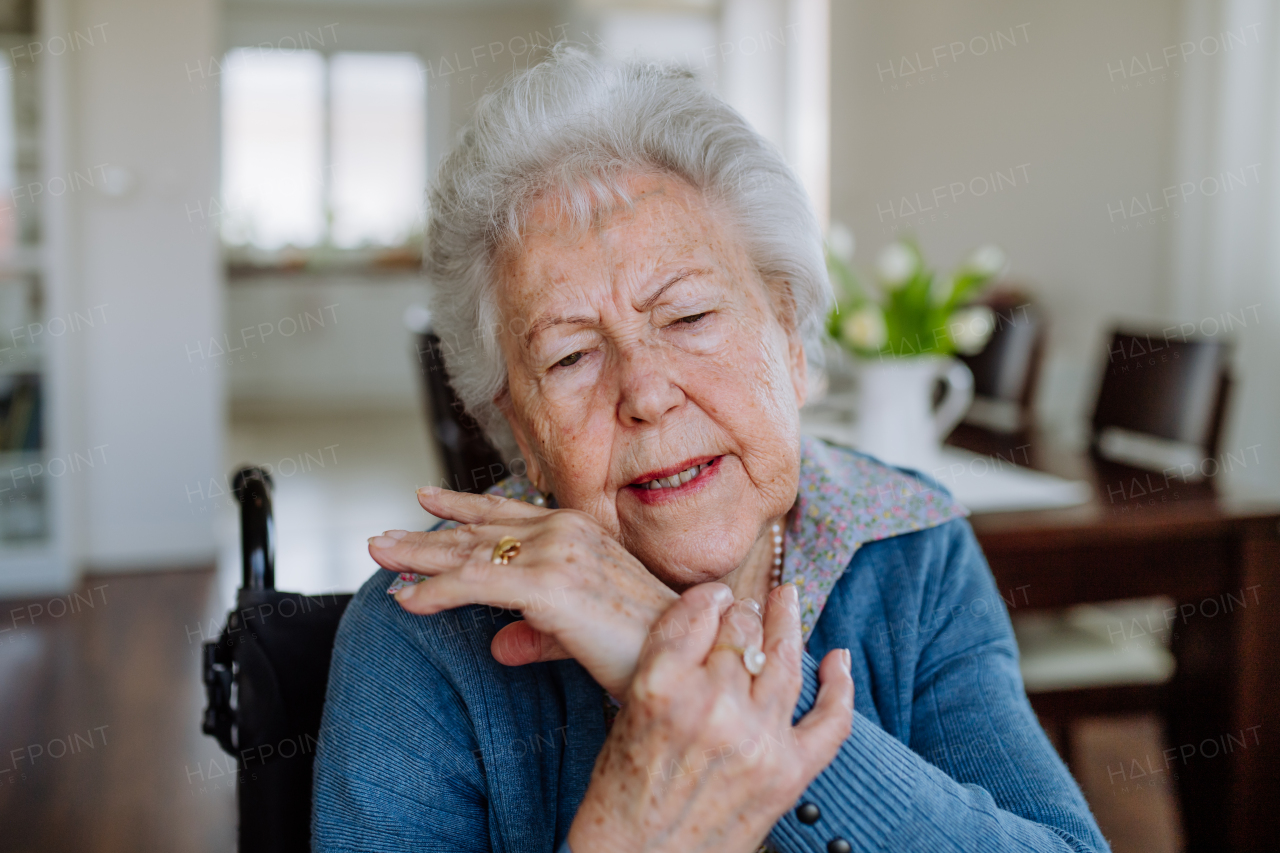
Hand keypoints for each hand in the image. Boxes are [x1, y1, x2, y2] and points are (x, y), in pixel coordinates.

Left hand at [369, 486, 678, 696]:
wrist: (689, 652)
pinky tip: (405, 600)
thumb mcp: (585, 629)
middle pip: (480, 529)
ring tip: (379, 554)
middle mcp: (565, 531)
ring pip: (469, 552)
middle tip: (382, 536)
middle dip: (427, 534)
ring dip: (418, 556)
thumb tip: (500, 643)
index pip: (508, 514)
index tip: (427, 502)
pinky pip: (474, 584)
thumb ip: (540, 631)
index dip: (463, 509)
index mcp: (578, 530)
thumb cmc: (649, 645)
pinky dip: (434, 592)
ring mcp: (556, 553)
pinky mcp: (547, 584)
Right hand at [568, 582, 853, 852]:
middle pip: (743, 633)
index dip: (712, 598)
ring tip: (788, 602)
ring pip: (784, 660)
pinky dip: (839, 686)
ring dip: (788, 625)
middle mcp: (711, 705)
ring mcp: (755, 738)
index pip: (700, 612)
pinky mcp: (787, 772)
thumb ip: (669, 663)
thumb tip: (712, 617)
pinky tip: (838, 659)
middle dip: (745, 614)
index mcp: (661, 685)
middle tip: (748, 606)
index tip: (717, 594)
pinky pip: (829, 719)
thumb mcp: (629, 710)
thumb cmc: (623, 790)